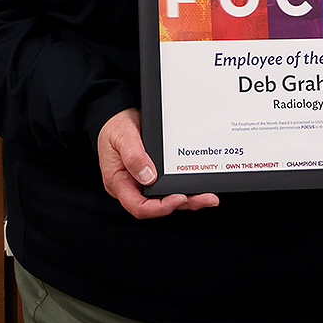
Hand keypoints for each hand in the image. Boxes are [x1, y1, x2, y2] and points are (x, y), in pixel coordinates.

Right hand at [97, 108, 219, 219]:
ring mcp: (143, 181)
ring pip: (166, 197)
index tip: (179, 198)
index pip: (139, 206)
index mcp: (119, 182)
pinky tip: (197, 185)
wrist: (117, 114)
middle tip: (205, 199)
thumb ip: (133, 156)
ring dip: (188, 199)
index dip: (160, 208)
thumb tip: (148, 176)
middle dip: (183, 204)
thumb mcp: (121, 137)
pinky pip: (168, 185)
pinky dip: (183, 186)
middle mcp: (132, 186)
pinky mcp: (153, 174)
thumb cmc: (115, 126)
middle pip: (157, 204)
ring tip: (208, 197)